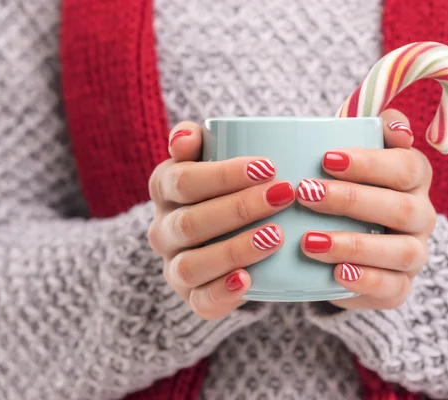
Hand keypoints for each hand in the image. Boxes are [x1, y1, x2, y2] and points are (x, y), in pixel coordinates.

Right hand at [148, 121, 294, 319]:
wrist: (228, 235)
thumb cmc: (226, 186)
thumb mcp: (211, 156)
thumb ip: (197, 140)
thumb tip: (186, 137)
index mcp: (164, 190)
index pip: (183, 181)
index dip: (223, 175)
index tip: (268, 166)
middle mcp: (163, 230)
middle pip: (190, 222)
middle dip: (239, 208)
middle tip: (284, 195)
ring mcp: (175, 267)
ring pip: (192, 264)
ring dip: (235, 249)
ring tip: (276, 235)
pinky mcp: (192, 297)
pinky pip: (201, 302)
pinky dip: (223, 293)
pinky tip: (249, 279)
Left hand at [298, 109, 435, 309]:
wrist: (339, 239)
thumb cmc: (343, 184)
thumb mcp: (350, 153)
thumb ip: (370, 130)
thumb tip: (399, 127)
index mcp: (415, 179)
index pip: (407, 167)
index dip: (370, 163)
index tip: (326, 158)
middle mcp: (422, 216)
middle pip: (401, 208)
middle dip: (351, 200)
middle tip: (305, 194)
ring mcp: (414, 254)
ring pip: (401, 251)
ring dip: (353, 245)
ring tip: (309, 241)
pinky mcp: (400, 287)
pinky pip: (393, 288)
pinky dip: (365, 281)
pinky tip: (335, 273)